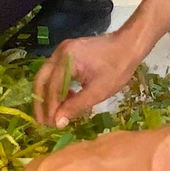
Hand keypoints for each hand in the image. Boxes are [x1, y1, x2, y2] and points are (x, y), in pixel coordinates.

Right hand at [32, 28, 147, 126]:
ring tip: (51, 115)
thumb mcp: (98, 91)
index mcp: (67, 59)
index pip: (52, 88)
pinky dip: (56, 87)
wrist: (128, 45)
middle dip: (40, 102)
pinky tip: (66, 99)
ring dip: (47, 96)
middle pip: (41, 80)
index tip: (50, 125)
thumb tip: (58, 122)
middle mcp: (59, 53)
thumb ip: (76, 106)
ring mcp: (62, 51)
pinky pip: (55, 72)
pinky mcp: (67, 53)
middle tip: (42, 122)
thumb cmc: (117, 68)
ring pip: (46, 76)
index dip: (50, 108)